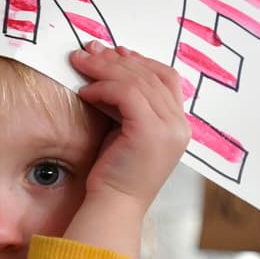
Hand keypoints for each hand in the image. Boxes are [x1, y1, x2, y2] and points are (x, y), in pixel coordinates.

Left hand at [64, 41, 190, 256]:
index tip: (112, 52)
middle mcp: (179, 125)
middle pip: (151, 73)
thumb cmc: (114, 173)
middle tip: (88, 50)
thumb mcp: (125, 130)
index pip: (166, 77)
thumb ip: (128, 103)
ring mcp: (168, 129)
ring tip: (80, 64)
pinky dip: (103, 87)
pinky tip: (85, 92)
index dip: (139, 60)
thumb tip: (111, 64)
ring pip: (137, 80)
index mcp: (178, 125)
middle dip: (117, 58)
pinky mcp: (150, 132)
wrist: (113, 208)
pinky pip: (126, 94)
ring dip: (105, 68)